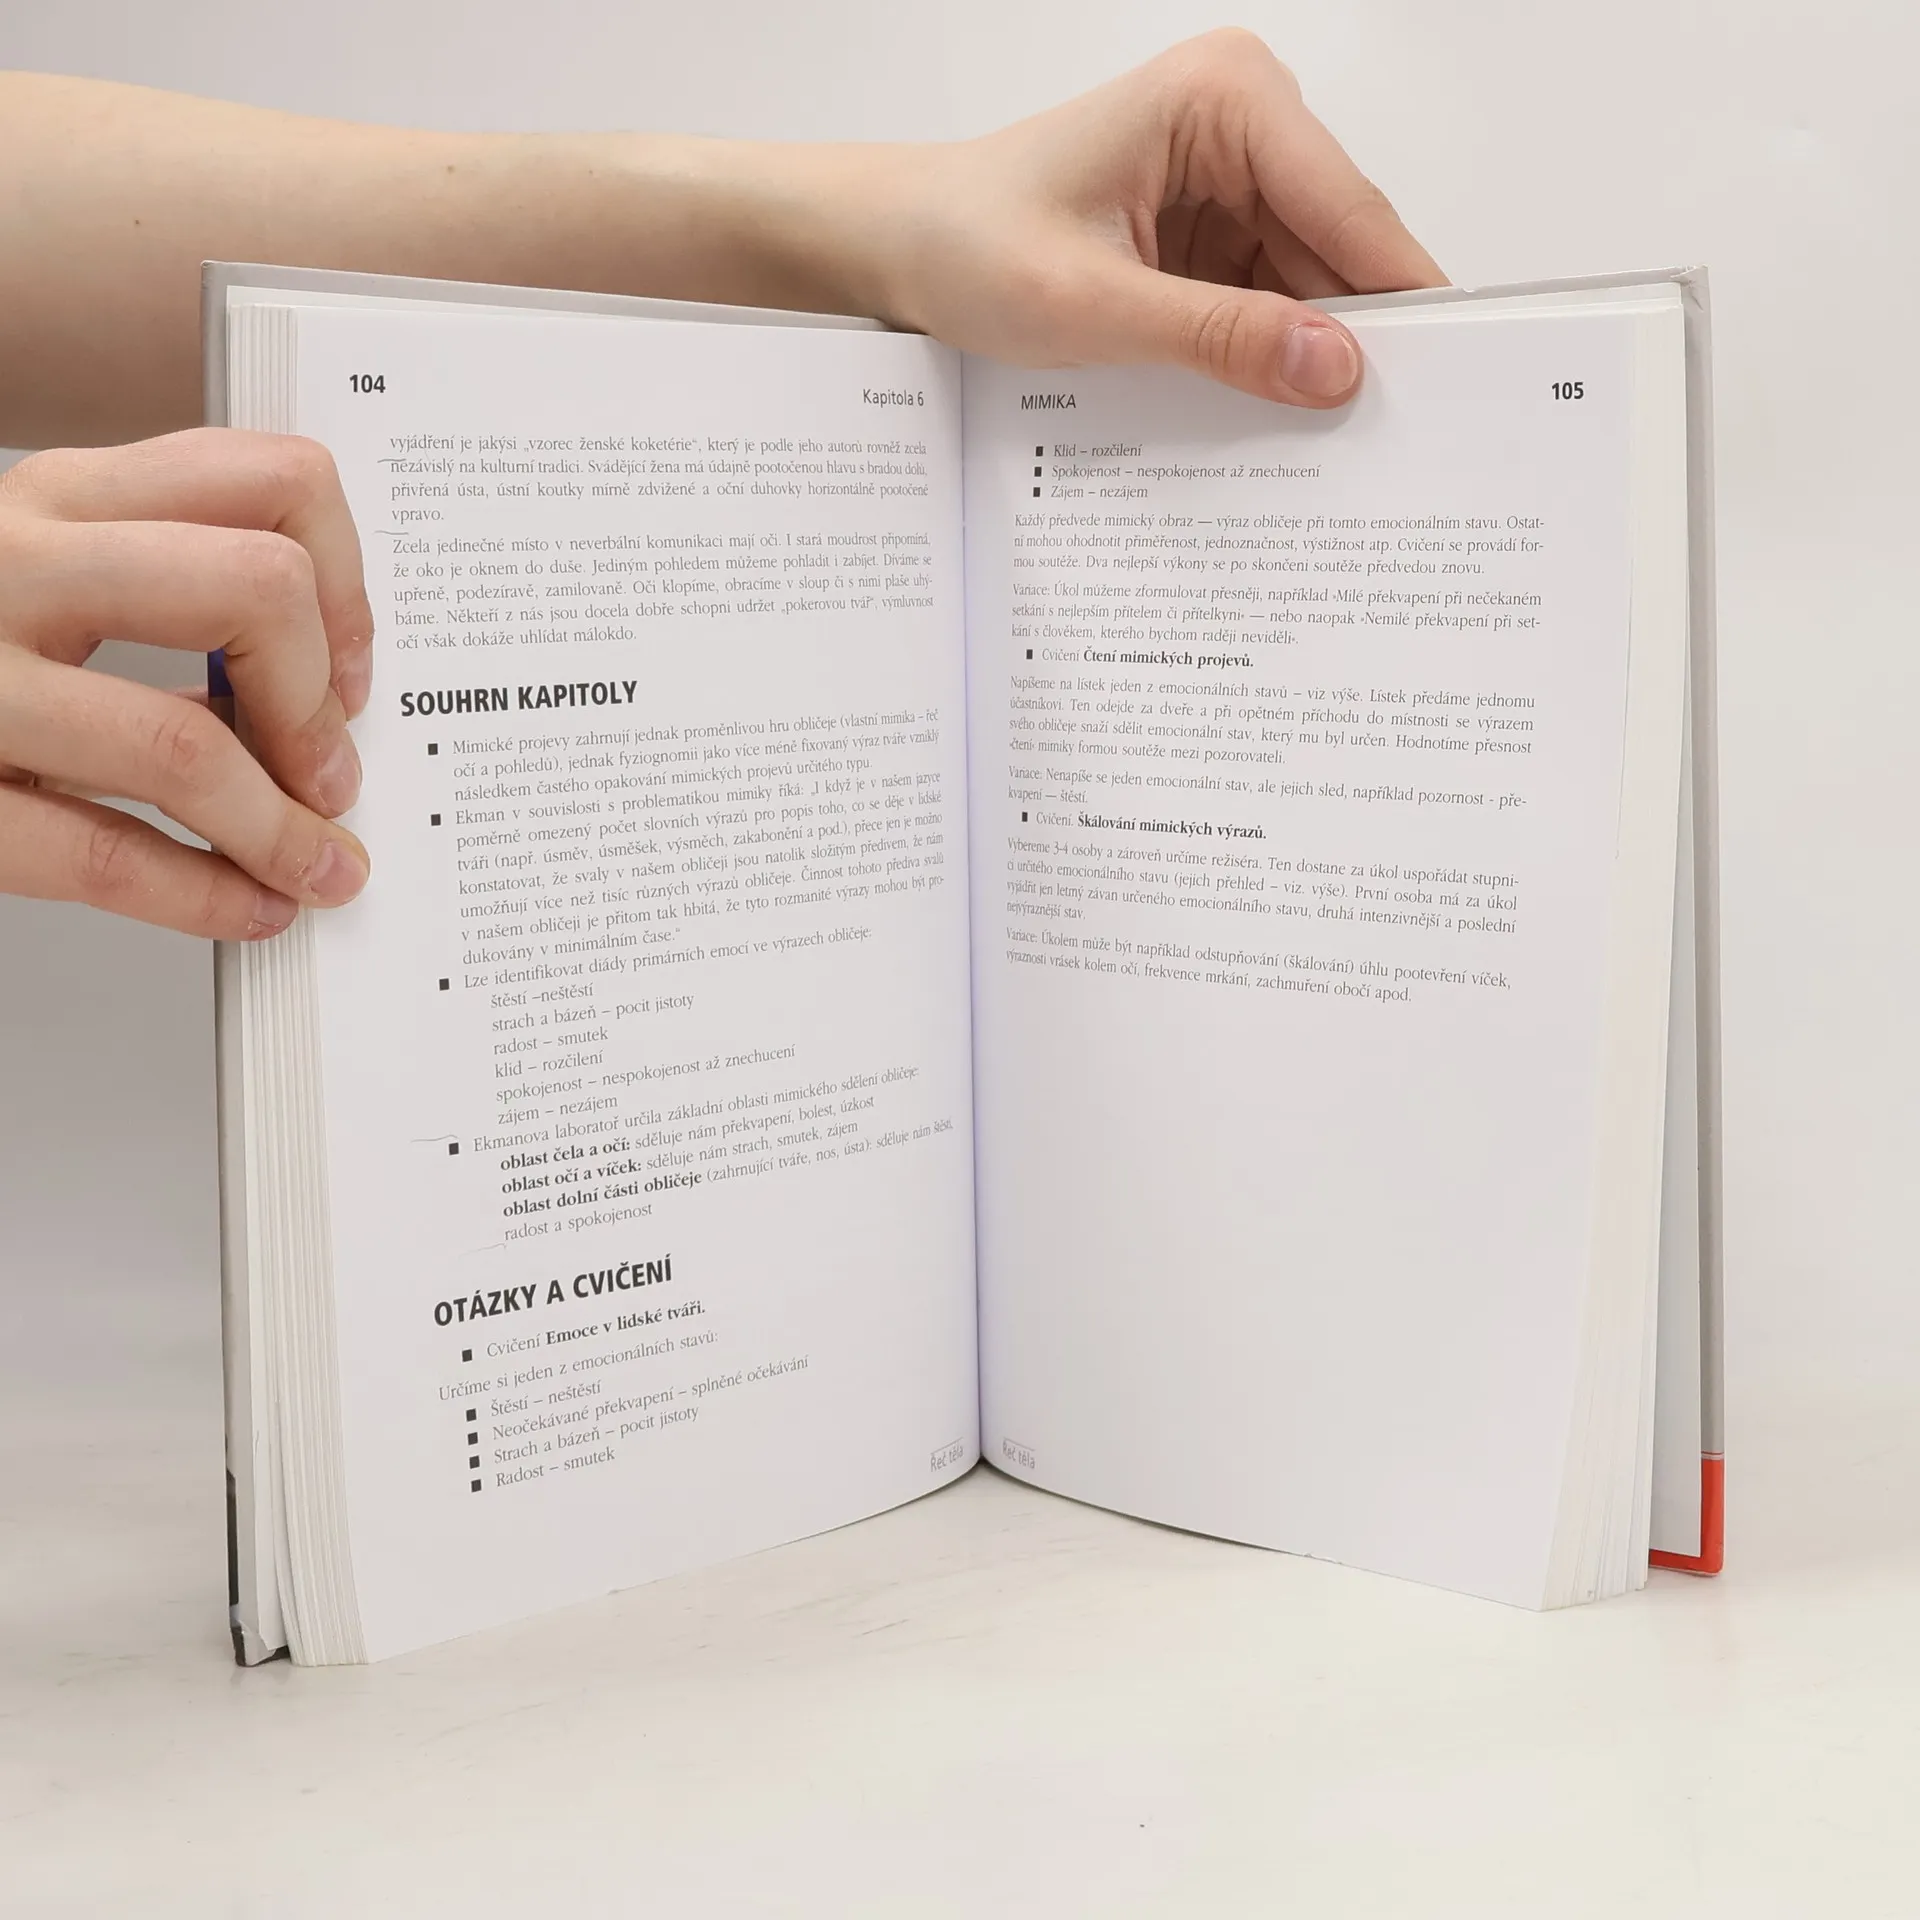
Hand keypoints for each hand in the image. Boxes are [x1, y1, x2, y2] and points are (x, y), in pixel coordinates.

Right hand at [0, 428, 372, 937]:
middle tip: (328, 769)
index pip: (270, 481)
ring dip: (283, 830)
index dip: (348, 584)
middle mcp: (9, 563)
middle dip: (320, 701)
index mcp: (55, 495)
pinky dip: (206, 898)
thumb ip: (159, 582)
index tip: (350, 665)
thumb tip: (323, 679)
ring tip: (314, 865)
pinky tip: (248, 906)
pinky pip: (101, 856)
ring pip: (185, 745)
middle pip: (255, 590)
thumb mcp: (42, 565)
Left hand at [862, 29, 1444, 406]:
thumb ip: (1217, 337)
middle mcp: (1244, 121)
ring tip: (1339, 443)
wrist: (899, 249)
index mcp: (1226, 99)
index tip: (1458, 377)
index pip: (1347, 209)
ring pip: (1312, 283)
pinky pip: (1269, 300)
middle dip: (1360, 338)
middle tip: (1401, 439)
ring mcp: (1232, 176)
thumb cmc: (967, 244)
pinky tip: (1282, 415)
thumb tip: (1334, 369)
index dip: (1402, 299)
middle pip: (1341, 247)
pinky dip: (1272, 356)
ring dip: (1313, 356)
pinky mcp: (1212, 230)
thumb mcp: (1092, 306)